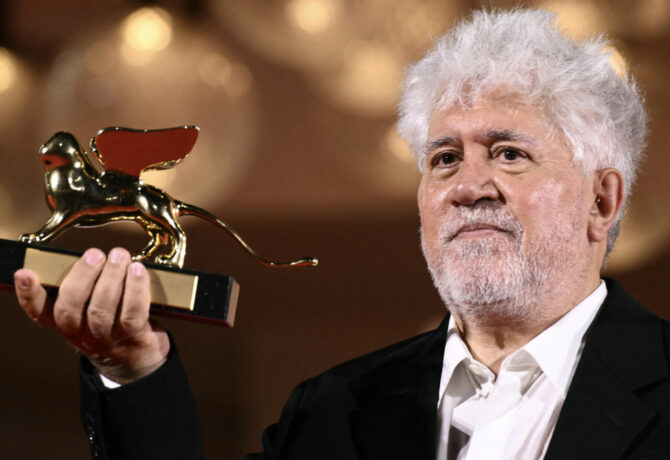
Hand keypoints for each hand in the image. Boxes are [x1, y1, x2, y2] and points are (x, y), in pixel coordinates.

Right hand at [13, 247, 169, 384]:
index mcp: (65, 322)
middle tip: (95, 254)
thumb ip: (86, 289)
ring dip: (111, 277)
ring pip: (102, 308)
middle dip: (83, 275)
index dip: (29, 294)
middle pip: (71, 305)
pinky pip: (132, 312)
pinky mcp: (132, 337)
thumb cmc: (114, 325)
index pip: (38, 311)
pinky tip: (138, 271)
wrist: (138, 360)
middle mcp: (80, 332)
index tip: (25, 274)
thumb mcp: (91, 311)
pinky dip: (135, 289)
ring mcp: (106, 337)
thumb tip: (90, 256)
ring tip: (119, 256)